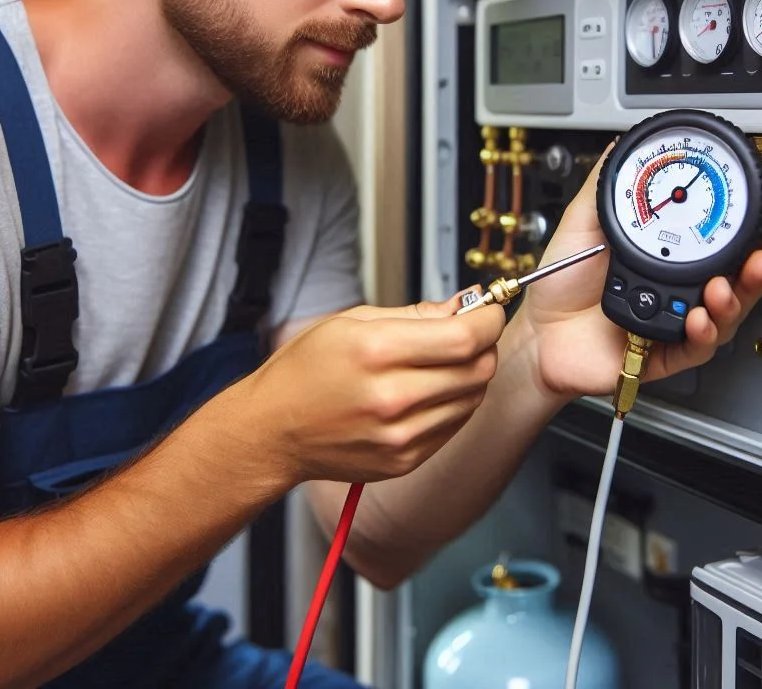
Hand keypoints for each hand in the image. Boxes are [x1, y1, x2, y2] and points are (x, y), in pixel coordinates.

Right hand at [244, 298, 503, 483]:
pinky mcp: (405, 460)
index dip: (488, 320)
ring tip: (443, 361)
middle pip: (478, 369)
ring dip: (471, 374)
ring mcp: (400, 435)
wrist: (272, 431)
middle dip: (484, 344)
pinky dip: (454, 402)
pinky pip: (454, 425)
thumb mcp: (352, 321)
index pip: (465, 338)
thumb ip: (417, 313)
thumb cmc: (305, 370)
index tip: (488, 310)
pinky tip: (429, 390)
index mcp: (377, 352)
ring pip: (473, 398)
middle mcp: (392, 398)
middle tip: (470, 332)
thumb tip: (466, 302)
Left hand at [516, 144, 761, 400]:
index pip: (717, 242)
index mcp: (664, 256)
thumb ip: (606, 189)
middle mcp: (675, 288)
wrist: (539, 332)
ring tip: (724, 286)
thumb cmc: (560, 283)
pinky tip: (699, 318)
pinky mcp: (663, 353)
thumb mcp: (582, 225)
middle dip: (755, 266)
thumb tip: (620, 147)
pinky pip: (694, 347)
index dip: (745, 231)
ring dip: (733, 299)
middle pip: (733, 278)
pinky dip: (702, 333)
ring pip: (722, 314)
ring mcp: (673, 320)